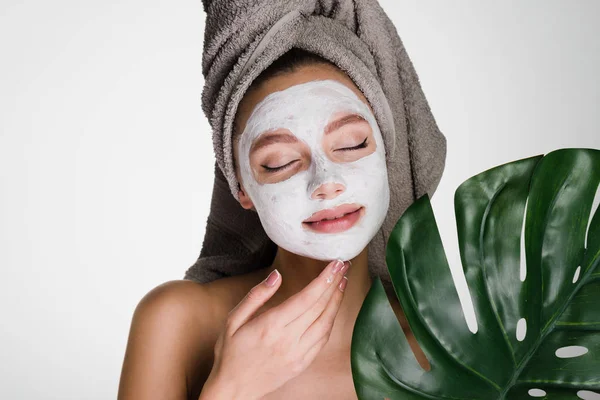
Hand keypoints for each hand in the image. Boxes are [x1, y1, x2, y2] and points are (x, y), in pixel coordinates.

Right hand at [205, 259, 349, 399]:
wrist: (232, 389)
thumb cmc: (230, 353)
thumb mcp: (233, 320)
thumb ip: (256, 296)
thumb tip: (277, 276)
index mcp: (271, 325)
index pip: (307, 298)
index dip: (324, 279)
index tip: (336, 264)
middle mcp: (288, 340)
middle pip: (320, 307)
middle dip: (334, 283)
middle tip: (344, 266)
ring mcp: (297, 354)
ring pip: (326, 323)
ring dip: (336, 301)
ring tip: (342, 282)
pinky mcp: (302, 364)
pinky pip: (322, 340)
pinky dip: (331, 321)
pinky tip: (332, 309)